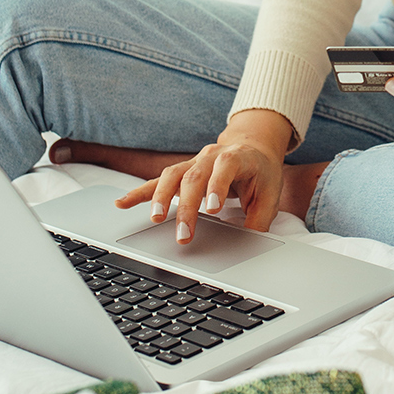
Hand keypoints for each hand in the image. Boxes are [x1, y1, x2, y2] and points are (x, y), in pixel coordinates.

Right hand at [109, 111, 291, 243]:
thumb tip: (249, 246)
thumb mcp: (270, 194)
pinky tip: (122, 203)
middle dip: (187, 207)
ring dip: (161, 197)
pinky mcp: (181, 171)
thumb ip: (260, 219)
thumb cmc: (261, 172)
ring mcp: (194, 161)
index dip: (217, 185)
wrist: (252, 146)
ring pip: (172, 175)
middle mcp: (211, 156)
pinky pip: (158, 180)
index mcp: (237, 157)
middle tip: (183, 234)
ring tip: (155, 218)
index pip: (225, 167)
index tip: (212, 210)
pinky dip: (140, 192)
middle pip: (194, 177)